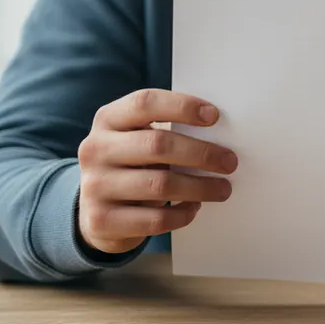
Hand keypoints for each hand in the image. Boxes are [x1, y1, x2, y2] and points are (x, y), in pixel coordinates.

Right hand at [77, 89, 238, 254]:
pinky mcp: (100, 220)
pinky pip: (154, 219)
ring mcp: (94, 185)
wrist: (94, 211)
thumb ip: (166, 131)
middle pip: (157, 144)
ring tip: (223, 189)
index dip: (181, 106)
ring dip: (200, 187)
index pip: (144, 103)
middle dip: (202, 153)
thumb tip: (220, 134)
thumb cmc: (132, 166)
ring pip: (160, 185)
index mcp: (108, 119)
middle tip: (229, 162)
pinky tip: (194, 207)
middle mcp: (95, 149)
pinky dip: (182, 214)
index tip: (214, 116)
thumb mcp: (138, 140)